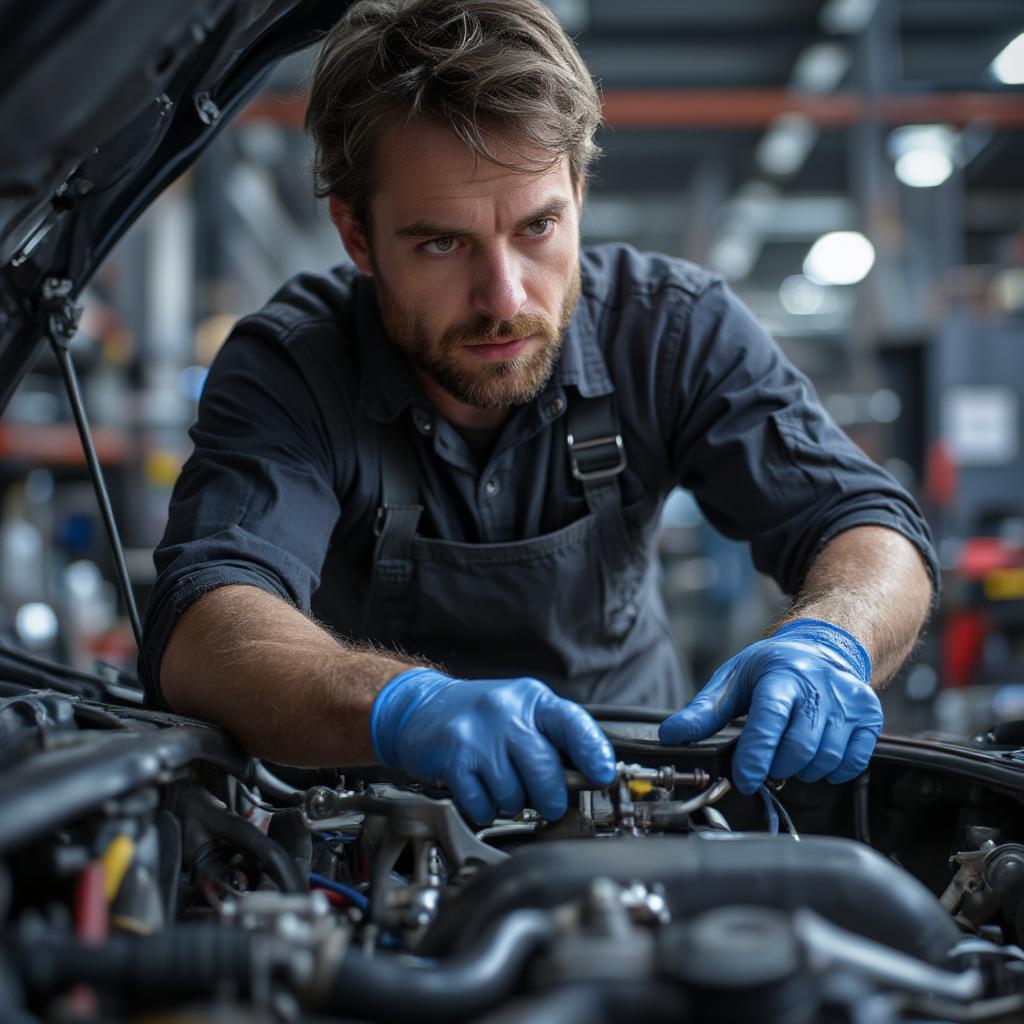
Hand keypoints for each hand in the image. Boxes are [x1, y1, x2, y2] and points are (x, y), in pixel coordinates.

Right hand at [371, 668, 615, 821]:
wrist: (421, 707)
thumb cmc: (481, 716)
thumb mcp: (522, 710)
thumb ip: (554, 736)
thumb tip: (590, 775)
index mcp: (532, 699)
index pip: (572, 724)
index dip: (593, 753)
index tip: (602, 775)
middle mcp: (506, 711)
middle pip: (545, 771)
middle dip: (550, 797)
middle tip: (547, 802)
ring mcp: (479, 734)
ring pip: (514, 794)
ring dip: (512, 803)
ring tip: (502, 785)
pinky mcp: (454, 757)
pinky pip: (483, 803)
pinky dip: (485, 808)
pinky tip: (481, 791)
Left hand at [658, 618, 882, 792]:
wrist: (825, 647)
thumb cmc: (773, 667)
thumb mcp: (733, 680)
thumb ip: (703, 712)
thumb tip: (670, 736)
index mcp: (781, 675)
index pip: (769, 721)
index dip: (756, 757)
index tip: (745, 779)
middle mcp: (819, 686)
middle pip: (799, 748)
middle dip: (776, 767)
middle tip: (764, 765)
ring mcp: (848, 702)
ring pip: (826, 759)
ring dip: (802, 771)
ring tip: (787, 757)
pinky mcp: (870, 716)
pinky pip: (853, 762)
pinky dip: (832, 770)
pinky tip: (815, 758)